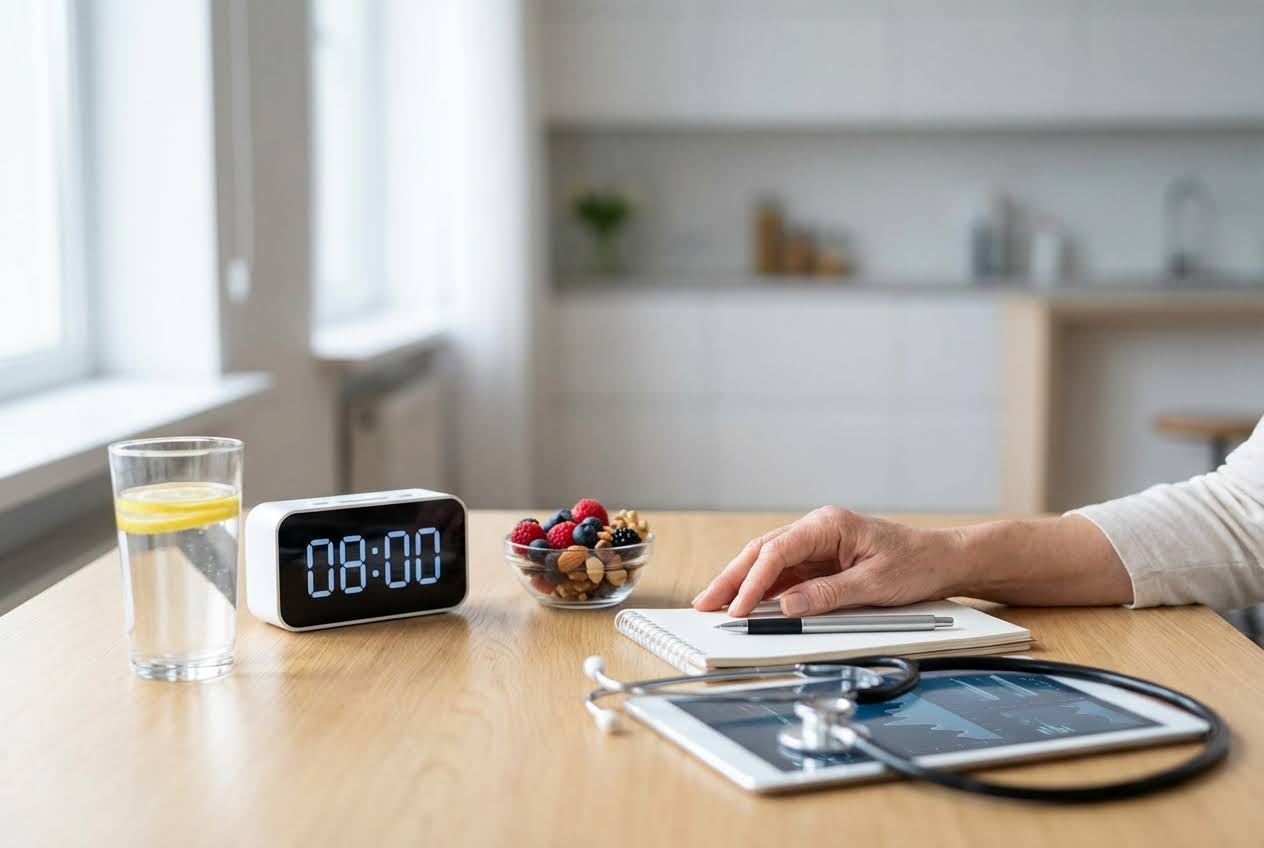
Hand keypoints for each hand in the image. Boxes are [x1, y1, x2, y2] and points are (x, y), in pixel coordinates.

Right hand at [691, 506, 964, 617]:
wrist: (942, 560)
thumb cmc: (915, 564)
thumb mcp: (874, 584)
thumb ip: (829, 595)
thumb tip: (788, 605)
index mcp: (827, 525)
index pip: (777, 551)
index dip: (752, 581)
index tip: (738, 607)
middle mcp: (817, 529)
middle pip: (762, 553)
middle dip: (731, 578)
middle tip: (705, 602)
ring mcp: (817, 545)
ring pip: (768, 562)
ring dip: (741, 583)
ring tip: (714, 603)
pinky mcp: (821, 561)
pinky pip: (784, 574)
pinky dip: (762, 588)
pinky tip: (746, 602)